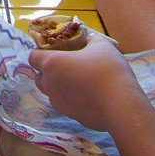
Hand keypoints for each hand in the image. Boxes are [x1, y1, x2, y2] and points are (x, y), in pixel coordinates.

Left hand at [28, 35, 143, 132]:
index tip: (55, 49)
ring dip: (58, 85)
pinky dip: (71, 98)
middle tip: (68, 64)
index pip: (32, 57)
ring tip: (78, 80)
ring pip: (51, 92)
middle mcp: (50, 85)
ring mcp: (59, 103)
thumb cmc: (107, 70)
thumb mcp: (101, 45)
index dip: (40, 52)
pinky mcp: (71, 117)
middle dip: (48, 70)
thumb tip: (88, 39)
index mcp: (51, 64)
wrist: (121, 106)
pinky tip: (88, 94)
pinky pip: (65, 104)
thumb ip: (90, 39)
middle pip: (40, 76)